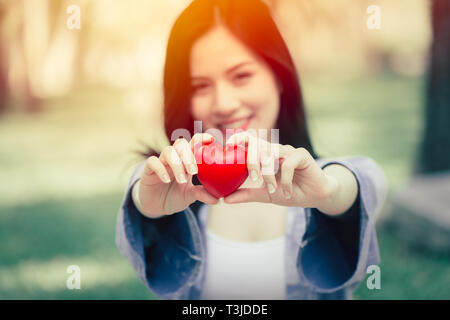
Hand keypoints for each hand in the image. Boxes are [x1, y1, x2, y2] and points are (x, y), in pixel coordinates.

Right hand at [135, 133, 219, 217]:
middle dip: (188, 155)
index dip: (201, 138)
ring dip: (177, 164)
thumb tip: (217, 199)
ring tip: (182, 180)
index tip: (211, 140)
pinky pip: (153, 162)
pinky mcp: (148, 170)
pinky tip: (167, 180)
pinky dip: (161, 169)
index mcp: (186, 160)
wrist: (156, 207)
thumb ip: (201, 194)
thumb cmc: (175, 196)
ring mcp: (161, 162)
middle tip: (194, 172)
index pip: (193, 143)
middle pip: (181, 144)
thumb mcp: (190, 196)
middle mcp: (174, 158)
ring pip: (168, 151)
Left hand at [222, 131, 340, 210]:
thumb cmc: (288, 192)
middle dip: (252, 162)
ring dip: (269, 175)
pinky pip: (288, 164)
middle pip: (258, 146)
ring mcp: (288, 150)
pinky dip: (285, 181)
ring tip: (272, 190)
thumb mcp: (264, 194)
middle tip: (254, 179)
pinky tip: (287, 193)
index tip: (228, 147)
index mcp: (265, 154)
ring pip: (271, 155)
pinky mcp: (301, 155)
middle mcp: (276, 149)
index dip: (239, 138)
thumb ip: (246, 194)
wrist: (314, 197)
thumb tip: (225, 199)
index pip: (250, 139)